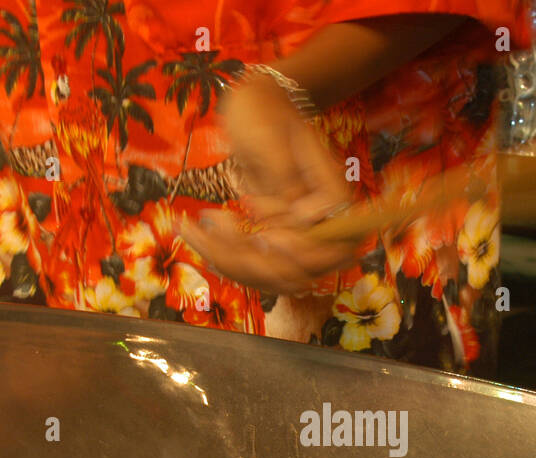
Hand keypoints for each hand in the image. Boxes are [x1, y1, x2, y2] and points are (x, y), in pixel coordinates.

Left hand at [178, 73, 359, 296]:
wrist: (253, 104)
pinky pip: (251, 264)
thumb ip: (289, 182)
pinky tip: (204, 227)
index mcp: (330, 196)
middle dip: (257, 262)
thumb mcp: (271, 141)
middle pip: (300, 272)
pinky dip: (223, 254)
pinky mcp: (270, 236)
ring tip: (200, 224)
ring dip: (231, 260)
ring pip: (271, 275)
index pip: (335, 248)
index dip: (305, 253)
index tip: (268, 236)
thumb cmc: (263, 112)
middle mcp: (316, 222)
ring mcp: (293, 232)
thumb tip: (305, 218)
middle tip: (222, 228)